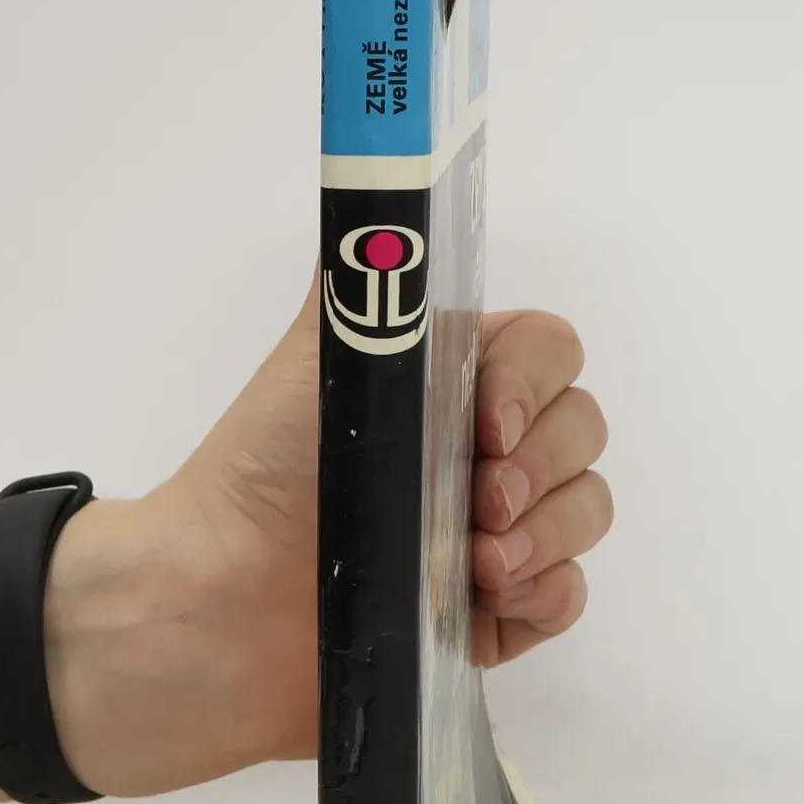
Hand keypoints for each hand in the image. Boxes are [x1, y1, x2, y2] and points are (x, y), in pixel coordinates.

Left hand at [48, 273, 613, 797]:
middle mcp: (478, 451)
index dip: (537, 384)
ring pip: (586, 510)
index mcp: (450, 379)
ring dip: (548, 534)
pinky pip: (567, 595)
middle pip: (582, 431)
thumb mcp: (318, 348)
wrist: (216, 602)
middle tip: (478, 500)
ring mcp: (490, 534)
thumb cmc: (262, 469)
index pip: (552, 354)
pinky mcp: (488, 615)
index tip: (489, 425)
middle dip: (544, 467)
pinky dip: (543, 593)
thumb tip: (398, 188)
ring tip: (476, 563)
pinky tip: (485, 601)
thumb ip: (372, 273)